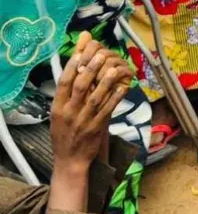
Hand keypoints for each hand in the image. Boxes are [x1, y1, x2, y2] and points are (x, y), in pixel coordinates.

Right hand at [50, 33, 130, 179]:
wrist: (69, 160)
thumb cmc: (64, 134)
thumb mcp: (58, 114)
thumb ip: (66, 95)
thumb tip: (74, 72)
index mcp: (57, 107)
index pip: (63, 83)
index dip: (72, 66)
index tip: (81, 52)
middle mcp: (68, 112)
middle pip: (79, 86)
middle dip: (91, 68)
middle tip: (101, 53)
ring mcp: (82, 121)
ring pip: (95, 97)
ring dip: (106, 81)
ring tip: (115, 68)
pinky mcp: (96, 129)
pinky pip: (107, 110)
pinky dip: (115, 98)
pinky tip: (123, 88)